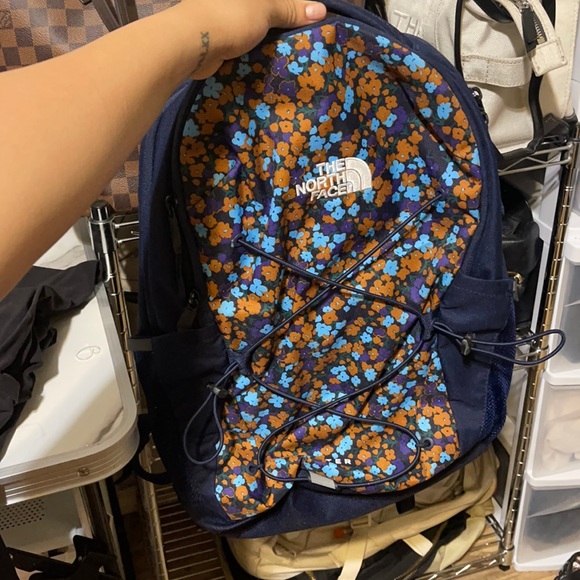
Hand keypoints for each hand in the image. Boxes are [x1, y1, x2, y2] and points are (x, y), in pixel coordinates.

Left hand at [171, 0, 326, 78]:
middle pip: (265, 8)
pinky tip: (269, 59)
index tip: (309, 18)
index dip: (293, 5)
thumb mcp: (266, 9)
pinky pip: (243, 40)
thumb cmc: (230, 17)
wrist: (191, 45)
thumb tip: (320, 10)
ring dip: (269, 38)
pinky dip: (254, 48)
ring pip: (254, 25)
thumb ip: (291, 10)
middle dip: (282, 21)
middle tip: (304, 36)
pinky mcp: (218, 34)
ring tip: (290, 51)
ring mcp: (223, 14)